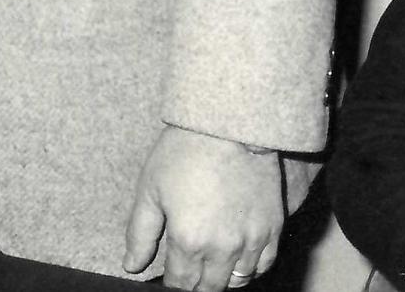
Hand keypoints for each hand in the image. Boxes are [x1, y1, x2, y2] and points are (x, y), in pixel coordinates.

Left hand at [123, 125, 284, 289]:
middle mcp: (223, 249)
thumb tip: (132, 266)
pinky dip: (248, 269)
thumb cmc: (183, 154)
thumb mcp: (149, 190)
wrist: (229, 128)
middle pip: (209, 287)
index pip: (180, 284)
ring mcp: (252, 242)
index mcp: (188, 241)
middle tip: (185, 271)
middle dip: (194, 284)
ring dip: (221, 278)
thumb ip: (140, 234)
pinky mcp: (273, 230)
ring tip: (209, 266)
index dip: (171, 284)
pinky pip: (263, 266)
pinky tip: (235, 259)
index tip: (167, 277)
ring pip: (237, 282)